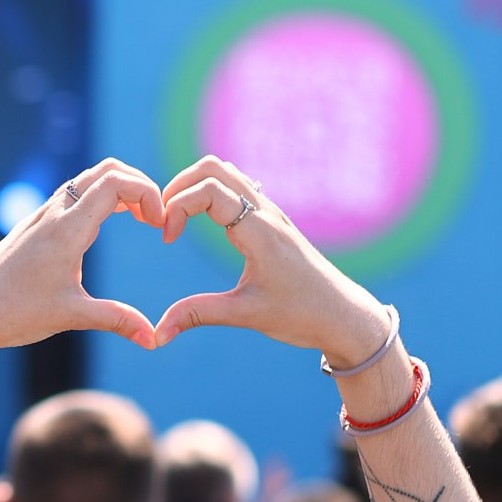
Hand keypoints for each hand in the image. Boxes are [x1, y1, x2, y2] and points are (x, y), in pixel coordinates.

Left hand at [0, 159, 162, 389]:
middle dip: (139, 185)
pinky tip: (104, 226)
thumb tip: (153, 338)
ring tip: (139, 219)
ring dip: (118, 189)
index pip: (115, 182)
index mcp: (66, 229)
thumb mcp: (71, 316)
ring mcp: (40, 216)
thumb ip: (116, 320)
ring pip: (86, 180)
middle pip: (105, 170)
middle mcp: (52, 214)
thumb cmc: (14, 314)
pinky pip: (71, 195)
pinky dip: (98, 198)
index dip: (148, 193)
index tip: (159, 225)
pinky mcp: (32, 226)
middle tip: (155, 218)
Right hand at [154, 156, 391, 367]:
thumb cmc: (301, 315)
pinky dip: (210, 192)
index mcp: (259, 231)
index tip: (167, 239)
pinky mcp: (272, 220)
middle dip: (178, 186)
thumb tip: (158, 334)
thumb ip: (197, 315)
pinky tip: (203, 222)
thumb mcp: (245, 315)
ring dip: (194, 186)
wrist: (343, 315)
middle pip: (212, 167)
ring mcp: (271, 212)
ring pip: (225, 171)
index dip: (176, 207)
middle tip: (164, 220)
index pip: (208, 190)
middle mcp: (266, 212)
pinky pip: (237, 186)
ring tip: (178, 219)